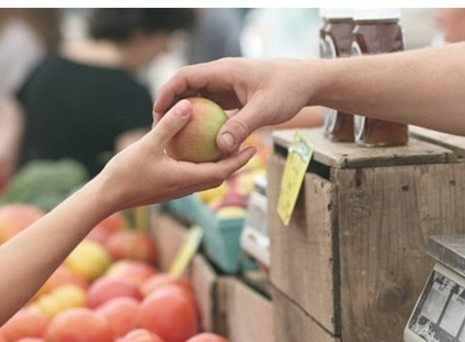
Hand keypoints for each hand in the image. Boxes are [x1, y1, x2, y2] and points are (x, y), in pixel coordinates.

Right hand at [98, 98, 256, 212]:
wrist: (107, 197)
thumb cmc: (126, 173)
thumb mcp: (148, 144)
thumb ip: (169, 125)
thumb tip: (188, 105)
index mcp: (186, 178)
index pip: (222, 171)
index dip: (239, 160)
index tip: (254, 148)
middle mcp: (186, 187)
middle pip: (218, 176)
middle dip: (235, 163)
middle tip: (248, 146)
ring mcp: (176, 189)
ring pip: (205, 178)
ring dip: (219, 165)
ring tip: (226, 147)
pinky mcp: (167, 188)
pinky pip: (191, 176)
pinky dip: (201, 166)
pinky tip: (196, 151)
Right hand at [153, 58, 314, 154]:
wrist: (307, 82)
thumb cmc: (288, 90)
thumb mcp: (265, 110)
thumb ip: (242, 127)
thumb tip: (221, 147)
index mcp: (223, 71)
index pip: (185, 77)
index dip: (167, 93)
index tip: (157, 113)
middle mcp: (222, 76)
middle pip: (187, 88)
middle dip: (171, 107)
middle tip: (160, 130)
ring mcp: (227, 87)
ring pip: (198, 99)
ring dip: (186, 116)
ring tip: (174, 138)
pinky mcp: (234, 98)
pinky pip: (212, 109)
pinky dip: (203, 122)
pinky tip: (199, 143)